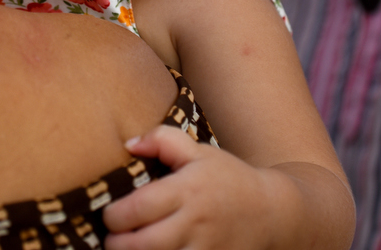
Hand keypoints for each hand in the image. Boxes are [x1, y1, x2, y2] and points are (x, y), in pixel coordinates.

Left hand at [103, 125, 274, 249]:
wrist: (271, 213)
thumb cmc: (228, 178)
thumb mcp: (199, 152)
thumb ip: (163, 140)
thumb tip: (129, 144)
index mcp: (188, 190)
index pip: (138, 208)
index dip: (114, 215)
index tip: (109, 214)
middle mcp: (195, 223)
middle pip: (143, 244)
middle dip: (117, 244)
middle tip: (112, 237)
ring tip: (130, 247)